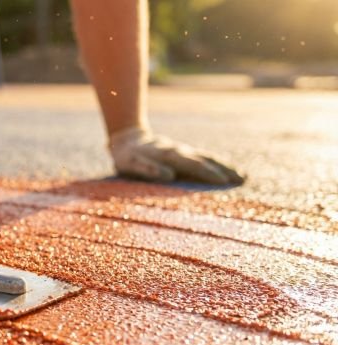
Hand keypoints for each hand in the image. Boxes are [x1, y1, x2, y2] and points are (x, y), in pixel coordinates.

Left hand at [109, 127, 244, 184]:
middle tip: (242, 180)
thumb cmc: (127, 156)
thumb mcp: (131, 163)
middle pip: (206, 160)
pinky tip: (229, 170)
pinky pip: (204, 158)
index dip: (208, 173)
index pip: (192, 164)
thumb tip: (169, 175)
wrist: (128, 138)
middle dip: (224, 170)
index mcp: (169, 155)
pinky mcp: (184, 153)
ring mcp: (183, 151)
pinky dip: (218, 163)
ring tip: (243, 176)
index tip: (223, 181)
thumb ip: (148, 168)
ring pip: (208, 158)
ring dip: (225, 166)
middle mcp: (180, 151)